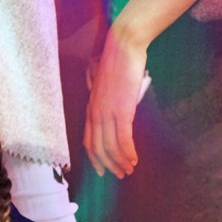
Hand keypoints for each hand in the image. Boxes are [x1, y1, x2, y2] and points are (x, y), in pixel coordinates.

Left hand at [84, 28, 147, 178]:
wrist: (123, 46)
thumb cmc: (117, 63)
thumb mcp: (105, 86)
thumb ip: (105, 101)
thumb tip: (111, 111)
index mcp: (91, 110)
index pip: (88, 142)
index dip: (95, 160)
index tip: (103, 171)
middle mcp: (96, 115)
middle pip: (99, 149)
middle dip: (110, 166)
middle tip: (120, 175)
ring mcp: (107, 114)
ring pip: (111, 147)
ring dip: (121, 162)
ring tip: (130, 170)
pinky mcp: (122, 110)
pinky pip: (123, 139)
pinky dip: (128, 152)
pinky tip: (134, 160)